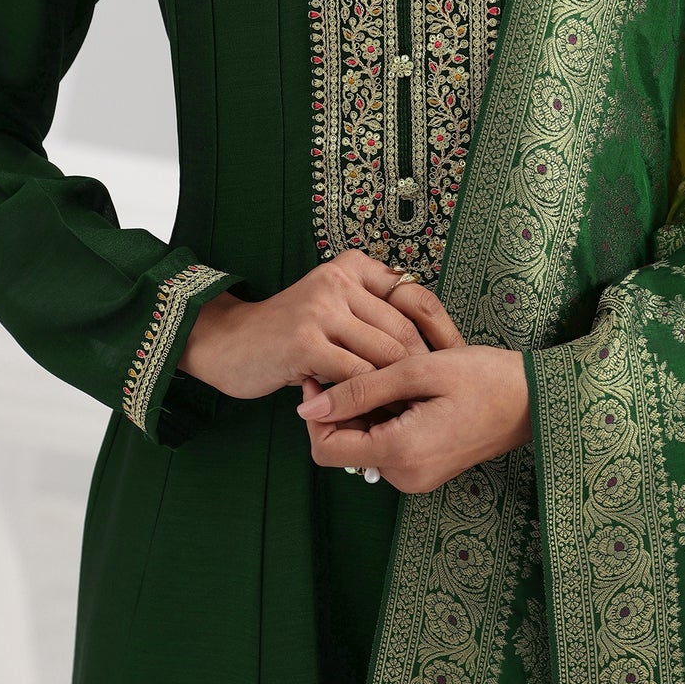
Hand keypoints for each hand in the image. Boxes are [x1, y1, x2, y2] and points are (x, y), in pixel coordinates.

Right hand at [180, 251, 465, 400]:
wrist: (228, 343)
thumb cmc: (288, 333)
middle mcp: (339, 280)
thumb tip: (431, 345)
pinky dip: (369, 401)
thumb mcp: (332, 307)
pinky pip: (356, 376)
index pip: (415, 298)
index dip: (441, 334)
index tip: (456, 364)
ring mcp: (322, 308)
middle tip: (434, 400)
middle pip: (403, 330)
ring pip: (383, 355)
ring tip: (409, 414)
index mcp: (353, 266)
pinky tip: (374, 416)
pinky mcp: (306, 341)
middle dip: (423, 370)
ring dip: (397, 391)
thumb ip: (372, 314)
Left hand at [297, 345, 532, 492]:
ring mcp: (415, 477)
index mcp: (400, 453)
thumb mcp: (419, 371)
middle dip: (342, 409)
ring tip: (388, 376)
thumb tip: (308, 407)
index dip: (315, 414)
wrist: (533, 401)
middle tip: (357, 367)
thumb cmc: (483, 378)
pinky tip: (402, 392)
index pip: (326, 450)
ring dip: (364, 412)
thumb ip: (361, 389)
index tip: (320, 378)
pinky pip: (385, 446)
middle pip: (343, 447)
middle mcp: (404, 477)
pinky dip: (383, 420)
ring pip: (363, 445)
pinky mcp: (424, 471)